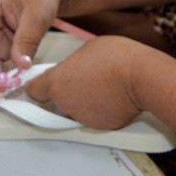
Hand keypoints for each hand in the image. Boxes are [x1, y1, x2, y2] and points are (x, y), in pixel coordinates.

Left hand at [25, 36, 143, 129]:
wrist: (142, 77)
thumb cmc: (117, 57)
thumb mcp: (87, 48)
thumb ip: (73, 64)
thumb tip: (74, 69)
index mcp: (57, 82)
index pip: (34, 90)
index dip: (38, 86)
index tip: (42, 83)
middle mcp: (66, 104)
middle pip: (58, 101)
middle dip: (67, 92)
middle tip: (84, 78)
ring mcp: (83, 117)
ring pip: (77, 110)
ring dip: (84, 101)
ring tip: (103, 86)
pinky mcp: (100, 127)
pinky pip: (95, 117)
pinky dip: (101, 110)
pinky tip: (113, 96)